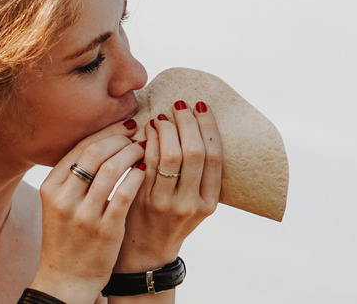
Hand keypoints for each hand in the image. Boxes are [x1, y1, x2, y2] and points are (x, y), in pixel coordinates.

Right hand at [29, 120, 146, 302]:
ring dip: (132, 154)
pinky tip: (145, 171)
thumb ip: (73, 175)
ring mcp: (84, 214)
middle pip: (94, 152)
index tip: (125, 126)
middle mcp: (64, 198)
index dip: (106, 132)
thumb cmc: (67, 235)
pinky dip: (137, 176)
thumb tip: (104, 140)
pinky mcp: (105, 229)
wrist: (67, 277)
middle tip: (138, 136)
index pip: (80, 147)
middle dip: (120, 139)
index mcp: (50, 187)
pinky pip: (124, 193)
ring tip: (144, 150)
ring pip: (111, 169)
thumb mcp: (59, 202)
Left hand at [115, 101, 222, 271]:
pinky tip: (147, 130)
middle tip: (180, 105)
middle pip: (194, 152)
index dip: (208, 127)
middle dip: (187, 123)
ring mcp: (166, 203)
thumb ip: (198, 175)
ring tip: (163, 116)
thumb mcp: (194, 203)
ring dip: (166, 129)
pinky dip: (148, 141)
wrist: (145, 250)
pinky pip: (146, 163)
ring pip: (169, 156)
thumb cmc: (171, 218)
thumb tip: (196, 126)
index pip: (214, 157)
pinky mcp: (142, 200)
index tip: (201, 107)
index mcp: (209, 202)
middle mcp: (190, 203)